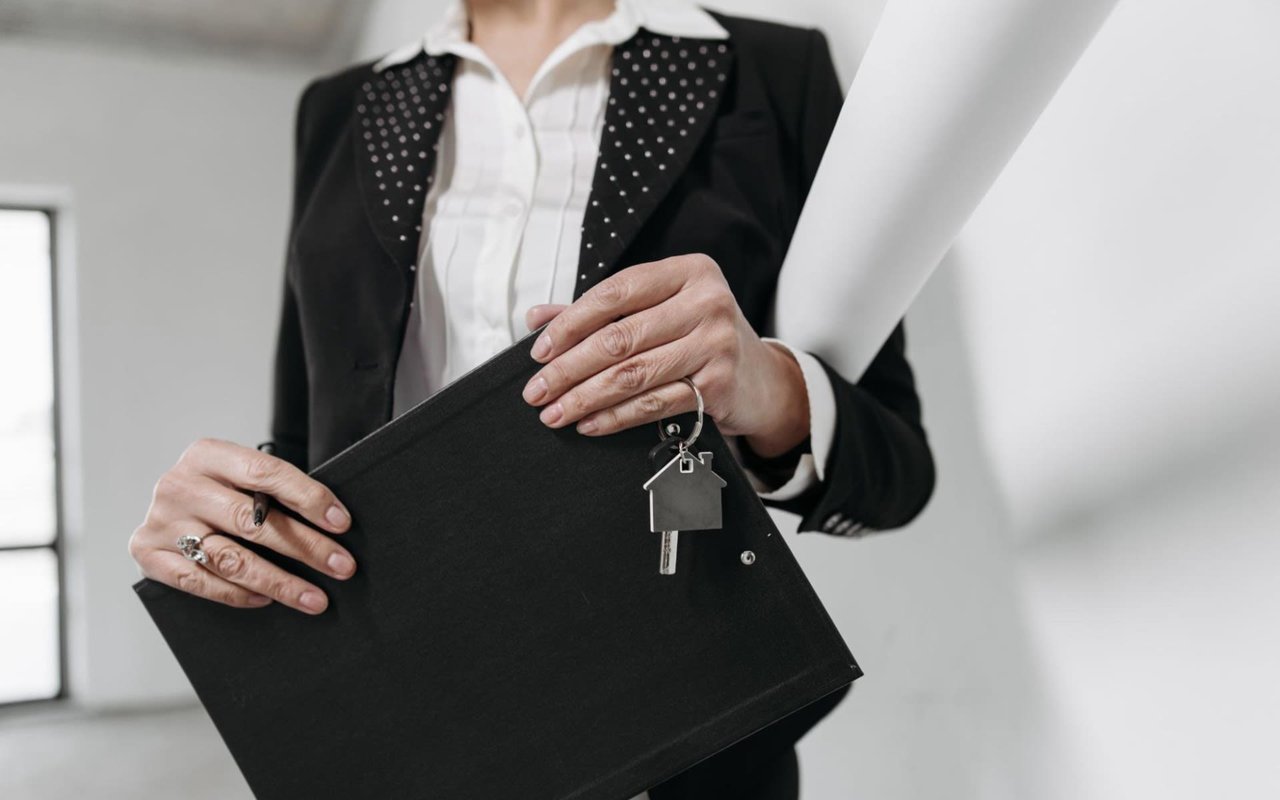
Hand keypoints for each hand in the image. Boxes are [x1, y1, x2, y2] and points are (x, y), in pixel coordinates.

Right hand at [128, 438, 355, 613]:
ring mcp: (161, 521)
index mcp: (207, 455)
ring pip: (231, 559)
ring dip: (280, 582)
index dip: (308, 498)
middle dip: (306, 547)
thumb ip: (273, 492)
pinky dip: (239, 594)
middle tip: (342, 567)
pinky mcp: (148, 554)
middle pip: (253, 521)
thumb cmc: (219, 491)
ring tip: (315, 598)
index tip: (342, 523)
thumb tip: (333, 523)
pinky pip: (202, 582)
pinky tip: (268, 599)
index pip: (266, 474)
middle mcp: (180, 485)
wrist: (167, 505)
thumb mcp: (241, 478)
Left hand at [521, 254, 808, 456]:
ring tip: (554, 413)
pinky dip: (615, 417)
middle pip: (619, 338)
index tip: (541, 350)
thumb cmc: (701, 336)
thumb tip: (539, 318)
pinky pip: (653, 404)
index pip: (615, 292)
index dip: (571, 323)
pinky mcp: (718, 386)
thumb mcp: (660, 309)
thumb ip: (601, 310)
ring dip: (585, 398)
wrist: (761, 378)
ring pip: (633, 374)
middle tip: (537, 390)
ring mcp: (716, 344)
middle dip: (569, 369)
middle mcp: (706, 302)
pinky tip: (589, 424)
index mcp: (688, 271)